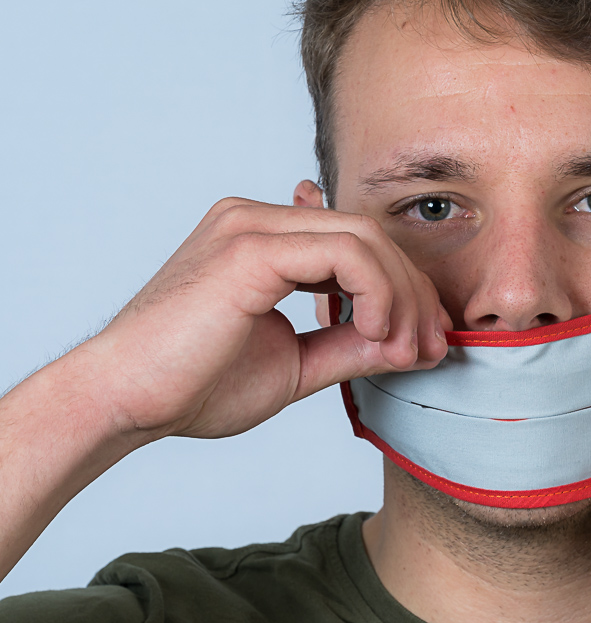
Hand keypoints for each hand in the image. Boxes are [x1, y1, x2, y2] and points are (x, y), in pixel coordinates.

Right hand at [81, 197, 450, 441]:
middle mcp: (258, 219)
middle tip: (434, 348)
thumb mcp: (296, 364)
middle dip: (416, 294)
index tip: (427, 341)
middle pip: (371, 236)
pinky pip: (346, 254)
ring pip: (366, 238)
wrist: (124, 403)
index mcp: (264, 240)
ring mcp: (252, 225)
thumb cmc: (194, 386)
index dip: (406, 289)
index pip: (358, 245)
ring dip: (403, 298)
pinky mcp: (251, 247)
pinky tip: (375, 333)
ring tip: (405, 351)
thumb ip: (351, 346)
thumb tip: (409, 343)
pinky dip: (378, 293)